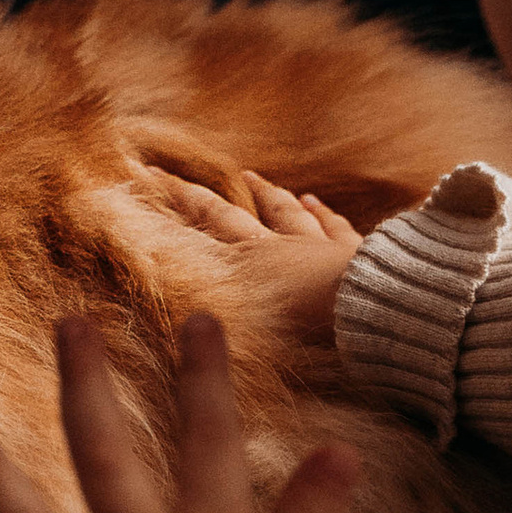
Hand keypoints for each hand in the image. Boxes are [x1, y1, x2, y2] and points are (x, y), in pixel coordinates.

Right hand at [143, 167, 363, 324]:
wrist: (371, 315)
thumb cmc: (309, 339)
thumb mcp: (250, 337)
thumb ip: (216, 334)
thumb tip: (184, 327)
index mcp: (244, 271)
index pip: (194, 235)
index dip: (166, 209)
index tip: (140, 181)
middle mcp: (273, 252)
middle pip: (227, 216)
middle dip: (193, 197)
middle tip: (168, 173)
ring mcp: (314, 246)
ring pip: (283, 213)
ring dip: (264, 194)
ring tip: (250, 175)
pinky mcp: (351, 253)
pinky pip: (333, 226)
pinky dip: (322, 212)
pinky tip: (314, 200)